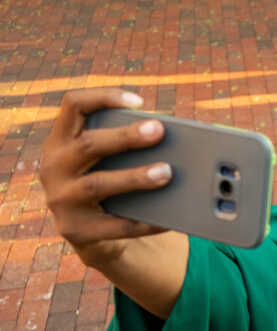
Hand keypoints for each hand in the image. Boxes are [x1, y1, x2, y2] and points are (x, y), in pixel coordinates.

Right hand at [41, 88, 171, 267]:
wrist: (91, 234)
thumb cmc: (107, 182)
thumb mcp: (105, 159)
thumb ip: (124, 143)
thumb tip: (169, 135)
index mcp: (60, 141)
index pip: (73, 105)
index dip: (103, 97)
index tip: (139, 101)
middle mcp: (54, 167)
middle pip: (88, 145)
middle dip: (125, 136)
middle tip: (159, 130)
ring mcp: (61, 200)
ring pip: (97, 184)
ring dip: (134, 177)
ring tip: (166, 172)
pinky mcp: (75, 230)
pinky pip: (115, 226)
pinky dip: (144, 222)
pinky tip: (168, 219)